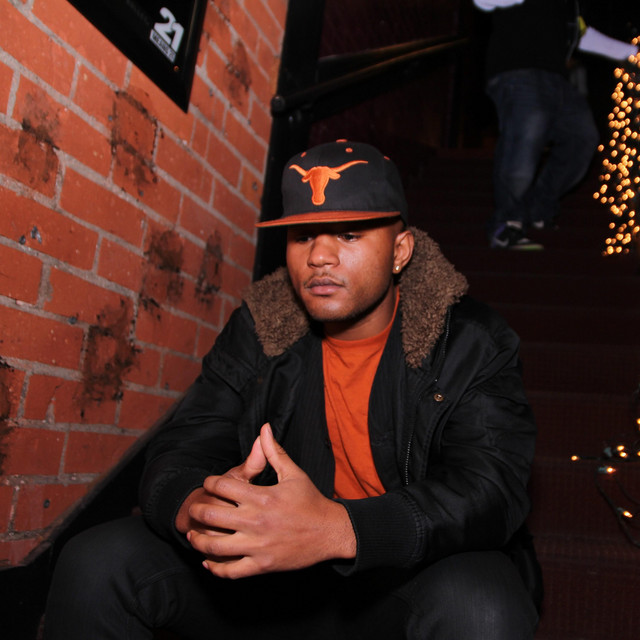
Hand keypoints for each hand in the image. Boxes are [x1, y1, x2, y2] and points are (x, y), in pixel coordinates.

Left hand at [186, 423, 355, 578]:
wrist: (331, 532)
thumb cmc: (311, 501)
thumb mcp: (293, 473)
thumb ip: (273, 452)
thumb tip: (264, 428)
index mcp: (262, 497)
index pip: (222, 487)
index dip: (210, 483)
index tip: (208, 483)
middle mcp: (256, 521)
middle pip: (211, 516)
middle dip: (197, 511)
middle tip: (193, 509)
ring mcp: (258, 546)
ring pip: (215, 547)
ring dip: (199, 541)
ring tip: (194, 535)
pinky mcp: (262, 565)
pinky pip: (231, 571)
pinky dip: (215, 568)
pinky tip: (209, 560)